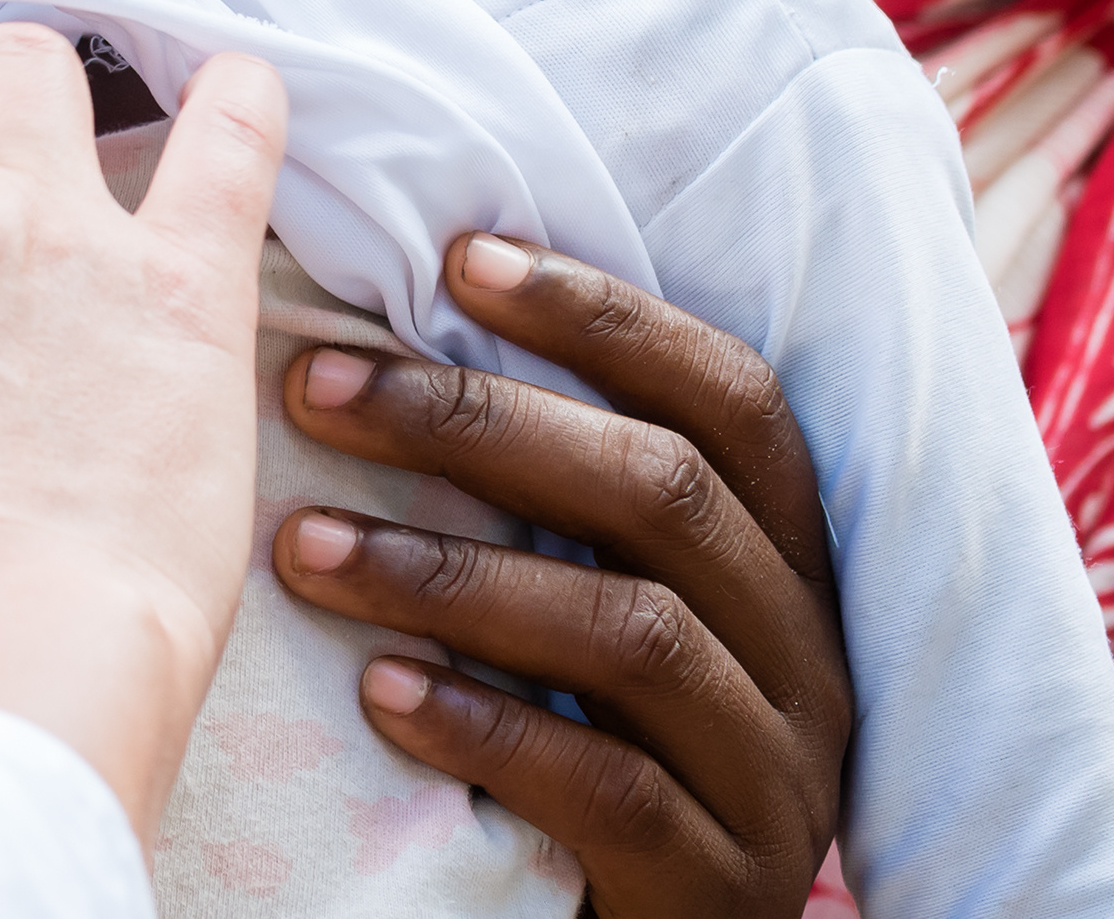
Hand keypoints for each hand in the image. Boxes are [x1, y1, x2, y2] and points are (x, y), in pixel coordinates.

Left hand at [269, 236, 854, 918]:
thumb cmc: (588, 743)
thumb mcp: (593, 601)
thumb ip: (548, 494)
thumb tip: (383, 330)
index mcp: (789, 559)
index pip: (730, 396)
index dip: (603, 316)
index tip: (457, 257)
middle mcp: (809, 654)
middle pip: (664, 494)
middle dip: (477, 423)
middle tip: (315, 386)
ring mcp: (780, 778)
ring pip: (633, 633)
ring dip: (451, 573)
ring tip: (304, 547)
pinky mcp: (724, 888)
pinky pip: (614, 789)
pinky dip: (488, 727)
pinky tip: (379, 693)